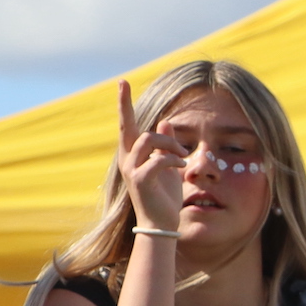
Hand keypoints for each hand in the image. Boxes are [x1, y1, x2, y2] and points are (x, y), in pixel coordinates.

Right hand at [115, 80, 186, 231]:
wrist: (161, 223)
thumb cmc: (164, 195)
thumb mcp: (167, 166)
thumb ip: (165, 144)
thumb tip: (166, 122)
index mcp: (133, 155)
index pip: (126, 126)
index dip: (123, 104)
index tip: (122, 82)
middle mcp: (127, 160)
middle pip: (129, 128)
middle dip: (130, 110)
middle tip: (144, 107)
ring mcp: (131, 170)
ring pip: (147, 139)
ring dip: (170, 144)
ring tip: (182, 155)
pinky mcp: (141, 180)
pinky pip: (158, 159)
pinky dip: (173, 159)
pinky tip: (181, 166)